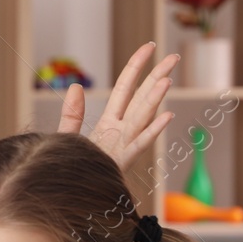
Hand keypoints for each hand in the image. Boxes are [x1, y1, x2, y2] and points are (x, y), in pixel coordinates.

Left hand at [57, 42, 177, 171]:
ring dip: (155, 99)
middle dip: (157, 76)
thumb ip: (72, 113)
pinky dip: (152, 130)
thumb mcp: (68, 137)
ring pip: (143, 117)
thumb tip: (76, 86)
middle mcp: (121, 131)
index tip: (150, 47)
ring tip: (168, 79)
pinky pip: (139, 144)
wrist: (68, 194)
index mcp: (110, 122)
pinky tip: (166, 116)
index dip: (137, 66)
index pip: (126, 87)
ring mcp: (124, 145)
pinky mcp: (122, 161)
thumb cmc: (71, 169)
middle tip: (174, 57)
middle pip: (142, 97)